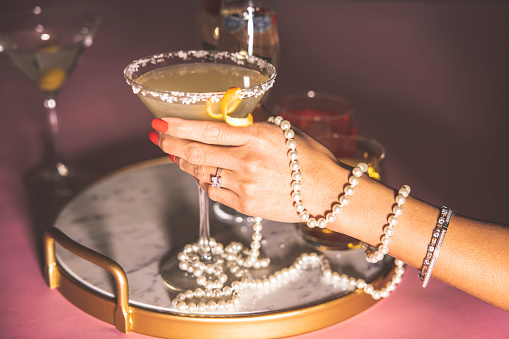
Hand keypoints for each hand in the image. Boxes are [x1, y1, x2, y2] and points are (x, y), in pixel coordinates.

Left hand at [149, 117, 349, 222]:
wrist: (327, 194)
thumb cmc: (310, 159)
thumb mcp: (285, 131)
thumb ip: (255, 123)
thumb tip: (230, 114)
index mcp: (258, 137)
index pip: (208, 130)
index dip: (179, 126)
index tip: (161, 121)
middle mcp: (248, 161)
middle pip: (196, 153)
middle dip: (170, 145)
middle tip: (158, 138)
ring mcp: (245, 186)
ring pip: (201, 173)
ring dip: (184, 163)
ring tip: (177, 155)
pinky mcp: (245, 205)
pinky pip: (214, 191)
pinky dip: (204, 180)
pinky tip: (203, 174)